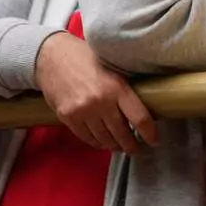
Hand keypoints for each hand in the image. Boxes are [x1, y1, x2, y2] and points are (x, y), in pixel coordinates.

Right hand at [35, 33, 157, 152]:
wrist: (51, 57)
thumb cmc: (86, 57)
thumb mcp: (113, 66)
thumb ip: (125, 87)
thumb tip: (144, 104)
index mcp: (117, 87)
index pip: (139, 118)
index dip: (150, 134)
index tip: (155, 141)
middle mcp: (100, 102)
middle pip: (121, 133)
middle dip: (131, 145)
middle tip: (137, 149)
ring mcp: (82, 112)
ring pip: (103, 139)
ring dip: (114, 146)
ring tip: (121, 147)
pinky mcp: (67, 117)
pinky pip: (85, 137)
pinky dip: (96, 142)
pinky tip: (102, 143)